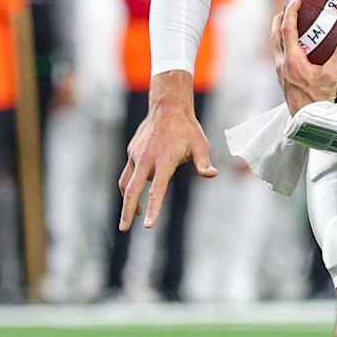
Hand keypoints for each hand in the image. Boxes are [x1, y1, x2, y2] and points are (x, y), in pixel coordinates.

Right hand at [117, 72, 216, 230]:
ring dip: (128, 199)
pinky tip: (139, 188)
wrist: (168, 107)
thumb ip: (203, 163)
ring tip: (132, 215)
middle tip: (124, 229)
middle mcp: (146, 159)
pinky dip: (131, 183)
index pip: (157, 190)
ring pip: (126, 182)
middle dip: (127, 211)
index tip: (147, 225)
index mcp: (163, 161)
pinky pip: (130, 171)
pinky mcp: (132, 151)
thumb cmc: (188, 129)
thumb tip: (212, 175)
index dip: (152, 209)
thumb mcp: (201, 146)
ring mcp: (136, 155)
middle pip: (132, 190)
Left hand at [275, 0, 336, 113]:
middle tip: (288, 7)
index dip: (290, 11)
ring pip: (275, 45)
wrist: (307, 121)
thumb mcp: (331, 77)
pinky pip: (280, 55)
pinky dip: (284, 44)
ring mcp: (280, 71)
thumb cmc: (318, 100)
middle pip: (274, 34)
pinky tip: (296, 48)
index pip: (287, 28)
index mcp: (292, 59)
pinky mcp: (283, 79)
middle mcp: (282, 63)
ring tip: (288, 23)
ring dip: (279, 31)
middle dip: (280, 18)